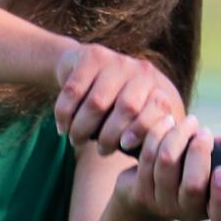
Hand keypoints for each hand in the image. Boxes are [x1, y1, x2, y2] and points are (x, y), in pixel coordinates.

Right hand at [51, 43, 183, 155]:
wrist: (85, 66)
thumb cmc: (114, 106)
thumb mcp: (136, 118)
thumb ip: (146, 138)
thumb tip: (148, 165)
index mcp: (158, 88)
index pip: (157, 109)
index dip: (142, 129)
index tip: (124, 146)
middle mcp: (142, 71)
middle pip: (126, 108)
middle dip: (109, 135)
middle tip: (100, 151)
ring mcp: (118, 61)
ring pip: (96, 103)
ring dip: (82, 128)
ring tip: (76, 141)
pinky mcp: (92, 55)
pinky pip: (74, 91)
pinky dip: (64, 114)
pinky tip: (62, 127)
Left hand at [113, 115, 220, 220]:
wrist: (148, 186)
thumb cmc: (189, 169)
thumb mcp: (212, 162)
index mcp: (211, 211)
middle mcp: (187, 213)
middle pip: (193, 185)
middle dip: (199, 152)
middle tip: (205, 133)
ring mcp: (162, 205)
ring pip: (167, 164)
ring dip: (178, 135)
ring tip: (189, 122)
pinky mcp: (140, 192)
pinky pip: (148, 157)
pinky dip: (159, 134)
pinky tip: (168, 123)